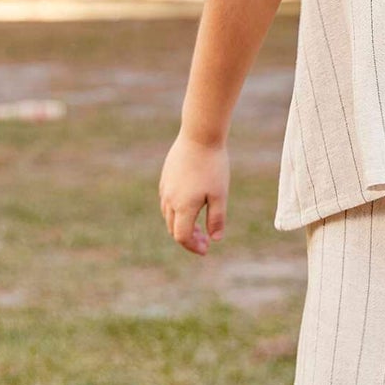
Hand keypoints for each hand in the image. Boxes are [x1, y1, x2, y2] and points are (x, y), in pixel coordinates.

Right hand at [159, 132, 229, 255]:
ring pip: (169, 215)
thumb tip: (215, 239)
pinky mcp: (165, 177)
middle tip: (206, 239)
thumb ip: (217, 219)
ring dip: (182, 224)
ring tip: (200, 225)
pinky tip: (192, 206)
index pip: (182, 237)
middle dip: (189, 238)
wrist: (199, 135)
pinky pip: (167, 201)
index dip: (193, 247)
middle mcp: (170, 200)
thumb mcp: (220, 194)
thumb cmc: (213, 165)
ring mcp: (165, 188)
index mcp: (183, 207)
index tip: (206, 249)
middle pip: (173, 228)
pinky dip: (177, 211)